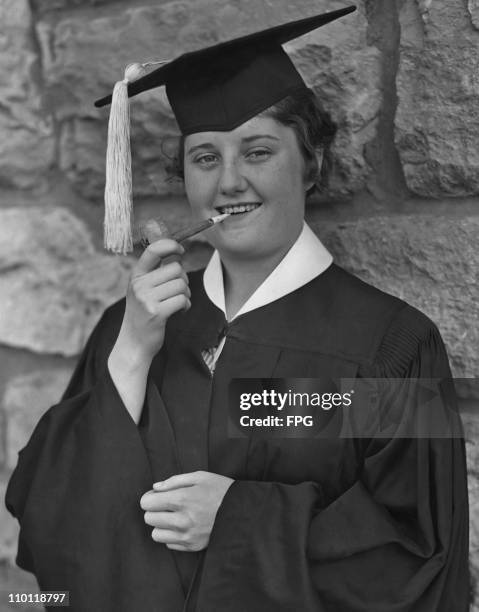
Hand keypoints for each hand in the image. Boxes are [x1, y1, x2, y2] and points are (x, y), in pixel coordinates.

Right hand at [116, 239, 190, 362]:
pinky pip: (183, 300)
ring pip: (182, 284)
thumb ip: (157, 273)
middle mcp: (139, 285)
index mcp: (136, 276)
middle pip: (176, 268)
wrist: (134, 343)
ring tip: (178, 303)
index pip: (153, 250)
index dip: (170, 245)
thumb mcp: (143, 290)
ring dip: (186, 294)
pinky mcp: (156, 313)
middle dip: (183, 280)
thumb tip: (178, 253)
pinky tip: (179, 312)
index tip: (181, 250)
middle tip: (179, 292)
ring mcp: (146, 299)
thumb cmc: (144, 314)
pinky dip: (186, 306)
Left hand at [140, 471, 233, 551]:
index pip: (147, 503)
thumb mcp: (200, 476)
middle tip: (166, 504)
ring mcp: (187, 535)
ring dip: (161, 525)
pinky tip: (183, 525)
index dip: (149, 497)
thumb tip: (155, 488)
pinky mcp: (193, 546)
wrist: (243, 512)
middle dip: (154, 510)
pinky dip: (172, 535)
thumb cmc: (220, 490)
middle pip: (149, 519)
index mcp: (182, 499)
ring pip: (156, 535)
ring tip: (174, 516)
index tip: (157, 495)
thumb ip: (174, 481)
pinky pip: (169, 544)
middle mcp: (182, 520)